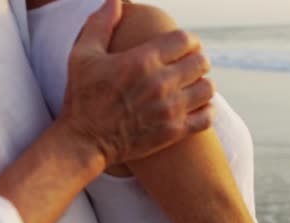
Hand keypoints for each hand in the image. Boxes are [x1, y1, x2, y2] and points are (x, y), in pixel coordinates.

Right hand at [59, 0, 214, 166]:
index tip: (182, 47)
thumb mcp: (82, 56)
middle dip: (197, 60)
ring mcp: (169, 109)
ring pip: (208, 88)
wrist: (84, 142)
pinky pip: (206, 117)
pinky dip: (205, 111)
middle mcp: (160, 83)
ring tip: (191, 87)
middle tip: (187, 66)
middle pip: (201, 62)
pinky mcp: (173, 132)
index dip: (188, 40)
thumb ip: (101, 24)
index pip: (185, 40)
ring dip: (202, 84)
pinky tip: (194, 109)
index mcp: (142, 60)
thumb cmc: (81, 98)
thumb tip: (115, 0)